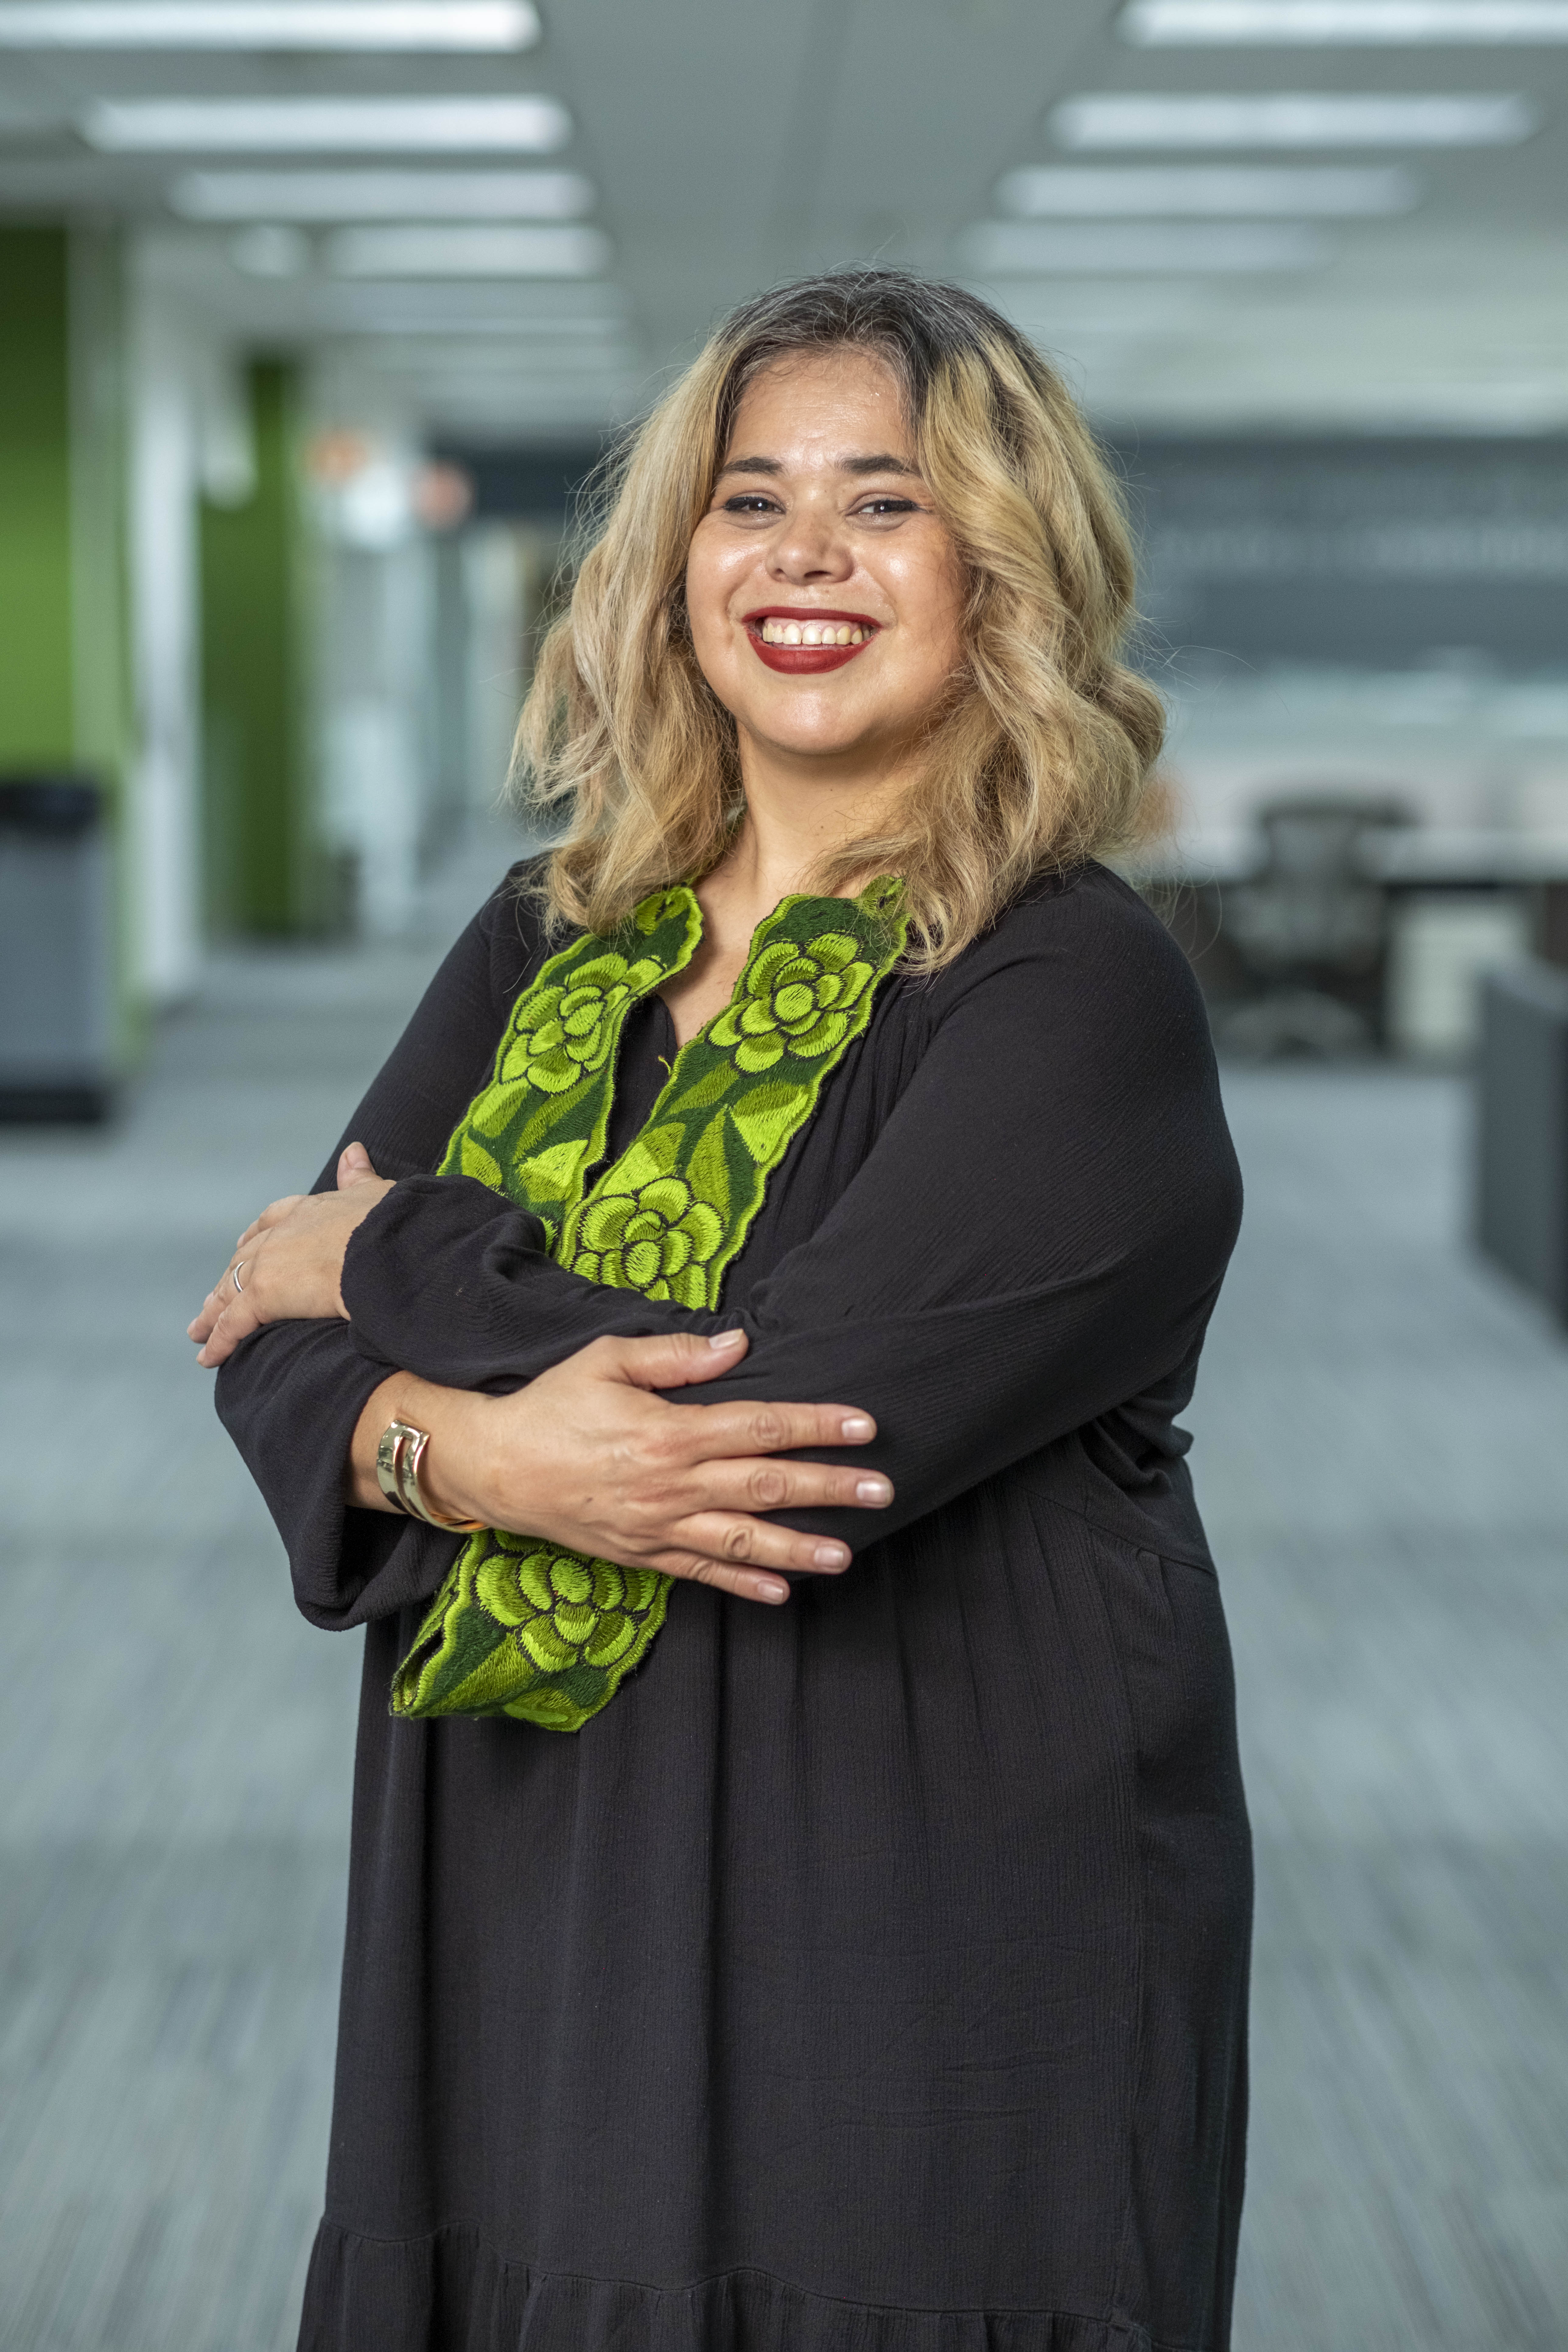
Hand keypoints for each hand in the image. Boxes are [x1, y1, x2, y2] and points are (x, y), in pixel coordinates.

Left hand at [189, 1141, 393, 1366]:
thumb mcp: (375, 1194)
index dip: (256, 1235)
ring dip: (214, 1312)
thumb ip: (358, 1176)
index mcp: (309, 1209)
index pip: (272, 1220)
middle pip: (244, 1259)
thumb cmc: (393, 1224)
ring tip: (199, 1331)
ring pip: (231, 1290)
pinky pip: (235, 1323)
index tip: (244, 1244)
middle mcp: (282, 1234)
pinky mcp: (266, 1295)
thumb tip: (353, 1150)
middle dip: (228, 1279)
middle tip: (213, 1299)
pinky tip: (208, 1357)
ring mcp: (270, 1264)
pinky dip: (219, 1341)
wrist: (391, 1247)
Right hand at [360, 1329, 894, 1605]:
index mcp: (669, 1432)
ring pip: (742, 1540)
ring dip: (798, 1549)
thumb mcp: (606, 1360)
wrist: (495, 1467)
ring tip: (846, 1554)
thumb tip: (738, 1344)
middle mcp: (671, 1485)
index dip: (815, 1425)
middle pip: (765, 1486)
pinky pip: (701, 1573)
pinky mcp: (641, 1554)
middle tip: (881, 1491)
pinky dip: (742, 1584)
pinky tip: (781, 1592)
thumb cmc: (551, 1405)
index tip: (863, 1426)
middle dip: (828, 1488)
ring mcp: (658, 1526)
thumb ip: (675, 1353)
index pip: (760, 1427)